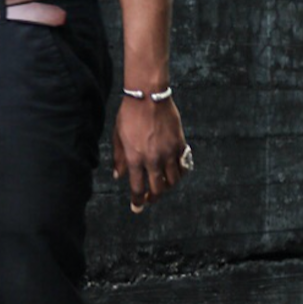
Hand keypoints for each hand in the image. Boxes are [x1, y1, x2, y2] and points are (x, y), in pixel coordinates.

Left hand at [112, 96, 188, 212]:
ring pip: (173, 180)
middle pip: (158, 189)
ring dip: (168, 186)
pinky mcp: (180, 144)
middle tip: (150, 199)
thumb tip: (118, 175)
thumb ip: (119, 158)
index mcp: (135, 159)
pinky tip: (175, 173)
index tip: (137, 207)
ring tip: (162, 185)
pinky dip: (180, 173)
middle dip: (153, 198)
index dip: (137, 201)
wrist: (149, 96)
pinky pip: (183, 166)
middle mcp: (153, 159)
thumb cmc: (130, 114)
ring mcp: (169, 153)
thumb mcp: (118, 136)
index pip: (137, 188)